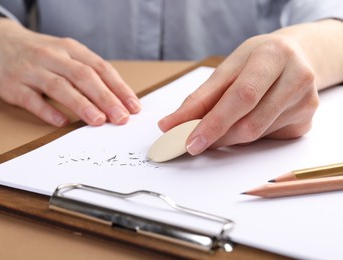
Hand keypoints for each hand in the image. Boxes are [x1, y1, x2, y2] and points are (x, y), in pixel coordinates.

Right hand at [0, 17, 140, 126]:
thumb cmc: (41, 53)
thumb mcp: (66, 54)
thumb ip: (88, 73)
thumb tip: (117, 100)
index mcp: (70, 49)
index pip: (100, 68)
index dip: (119, 88)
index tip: (133, 107)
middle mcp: (52, 57)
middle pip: (83, 76)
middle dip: (105, 98)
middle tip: (121, 117)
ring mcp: (31, 70)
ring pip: (60, 87)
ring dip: (81, 104)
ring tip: (98, 120)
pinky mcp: (13, 86)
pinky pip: (32, 99)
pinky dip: (48, 111)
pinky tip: (62, 122)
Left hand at [159, 33, 318, 154]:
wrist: (295, 57)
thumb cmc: (257, 60)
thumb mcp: (228, 68)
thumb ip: (199, 98)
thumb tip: (169, 125)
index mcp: (274, 55)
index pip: (243, 96)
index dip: (214, 122)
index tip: (191, 141)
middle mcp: (297, 78)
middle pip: (250, 122)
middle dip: (217, 136)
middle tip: (194, 141)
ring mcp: (305, 103)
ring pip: (256, 135)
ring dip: (229, 138)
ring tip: (218, 127)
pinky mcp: (305, 123)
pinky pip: (265, 139)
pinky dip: (246, 137)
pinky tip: (246, 120)